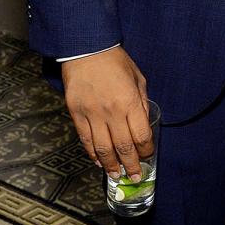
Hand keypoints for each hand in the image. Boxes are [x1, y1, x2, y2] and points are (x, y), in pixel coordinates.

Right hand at [62, 46, 152, 181]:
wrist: (85, 49)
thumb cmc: (115, 61)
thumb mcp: (138, 78)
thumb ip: (142, 102)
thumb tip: (144, 123)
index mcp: (130, 102)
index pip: (141, 135)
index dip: (146, 150)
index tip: (148, 156)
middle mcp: (112, 111)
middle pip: (123, 147)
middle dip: (131, 165)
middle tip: (135, 175)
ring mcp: (92, 114)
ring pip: (103, 148)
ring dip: (111, 165)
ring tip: (117, 175)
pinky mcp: (76, 114)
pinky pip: (85, 140)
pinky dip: (93, 154)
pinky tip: (99, 162)